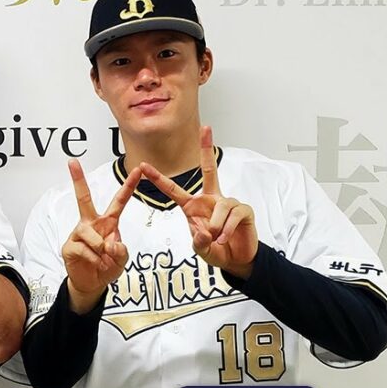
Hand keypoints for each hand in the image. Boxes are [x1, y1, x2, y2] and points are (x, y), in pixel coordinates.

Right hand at [61, 159, 141, 313]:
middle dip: (78, 180)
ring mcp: (78, 233)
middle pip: (83, 198)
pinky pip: (84, 249)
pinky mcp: (69, 246)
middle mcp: (91, 223)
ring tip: (104, 260)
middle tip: (72, 161)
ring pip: (90, 234)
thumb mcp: (122, 259)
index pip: (119, 201)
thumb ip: (121, 250)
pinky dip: (94, 259)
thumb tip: (108, 244)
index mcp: (108, 222)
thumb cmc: (107, 266)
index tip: (137, 170)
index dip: (129, 186)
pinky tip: (96, 263)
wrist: (92, 283)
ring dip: (101, 250)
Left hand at [142, 126, 257, 278]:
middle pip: (210, 169)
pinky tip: (225, 238)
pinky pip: (233, 214)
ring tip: (216, 239)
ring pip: (221, 206)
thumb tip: (204, 232)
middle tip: (205, 127)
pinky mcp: (243, 210)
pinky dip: (227, 229)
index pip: (173, 189)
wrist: (236, 260)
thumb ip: (199, 243)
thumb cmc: (215, 249)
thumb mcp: (201, 249)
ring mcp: (228, 203)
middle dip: (207, 148)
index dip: (158, 178)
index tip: (143, 165)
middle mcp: (211, 199)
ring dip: (216, 226)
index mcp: (193, 206)